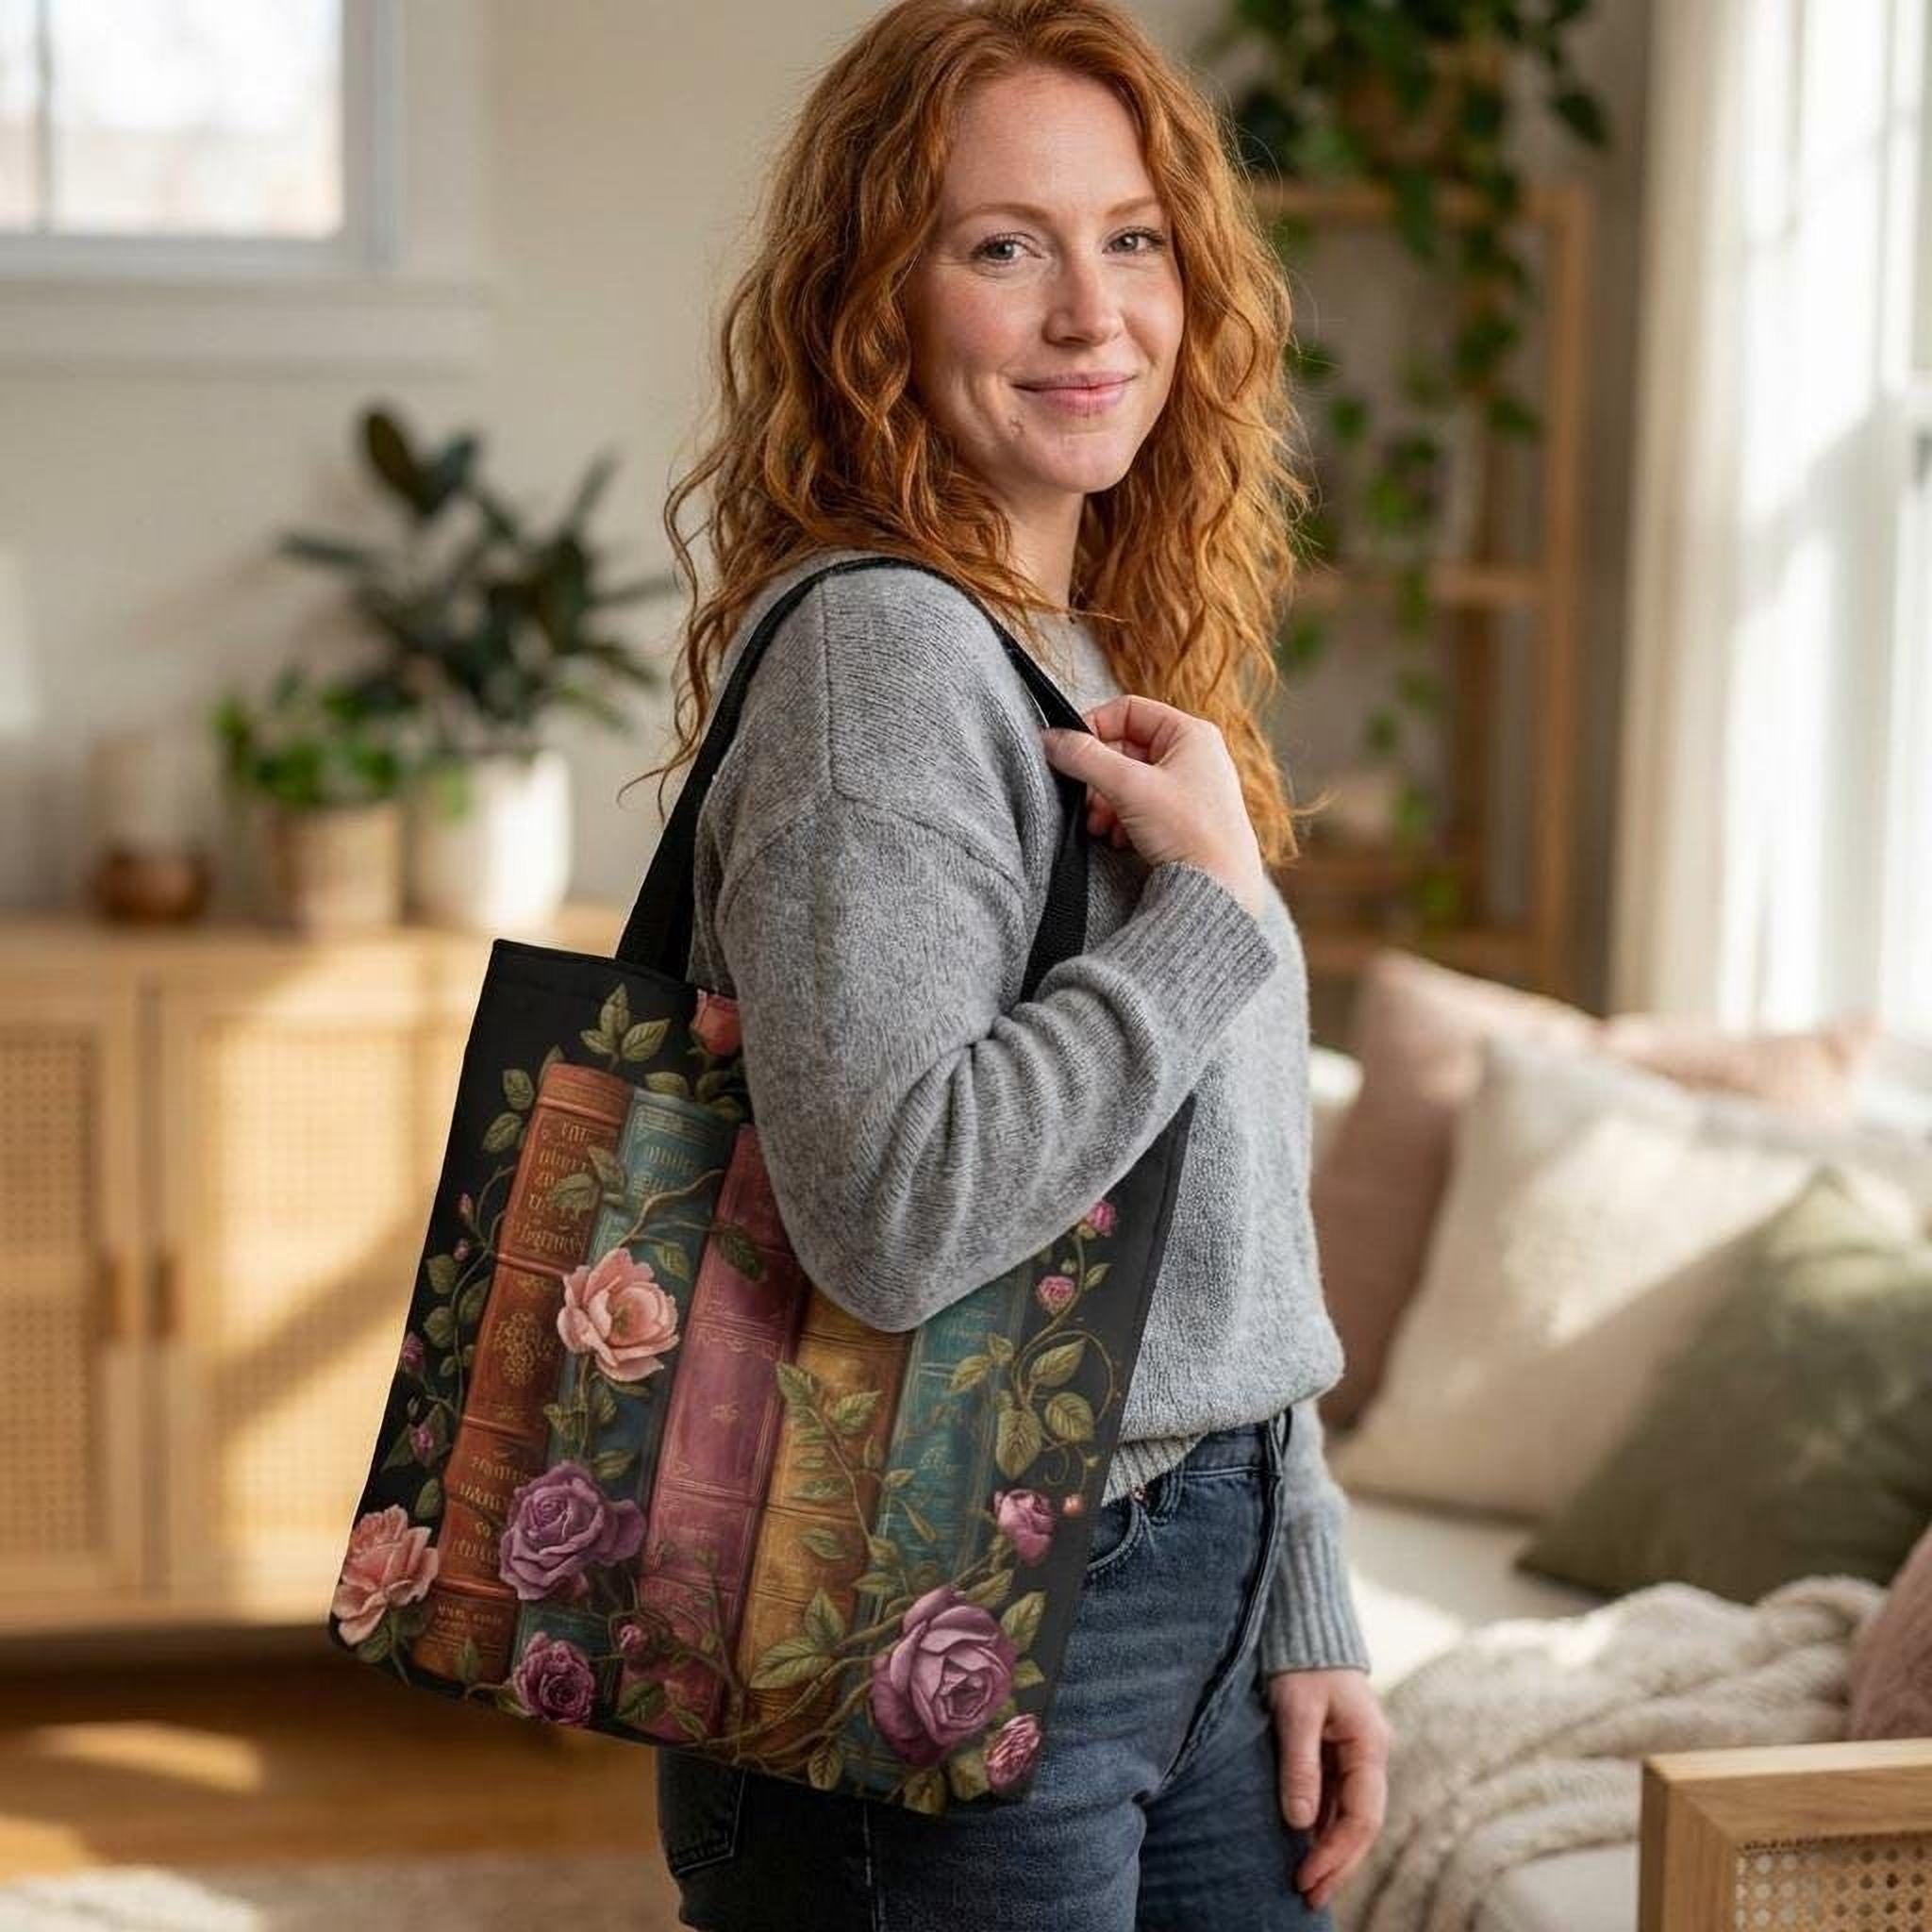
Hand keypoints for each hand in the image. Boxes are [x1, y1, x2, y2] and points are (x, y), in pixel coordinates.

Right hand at [1039, 694, 1271, 918]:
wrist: (1220, 889)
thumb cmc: (1190, 832)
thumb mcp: (1129, 787)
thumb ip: (1085, 758)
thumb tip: (1052, 739)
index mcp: (1190, 734)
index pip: (1128, 710)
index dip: (1093, 727)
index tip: (1070, 751)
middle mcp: (1194, 755)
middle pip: (1125, 748)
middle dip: (1098, 776)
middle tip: (1083, 799)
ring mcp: (1191, 786)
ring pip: (1130, 780)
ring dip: (1106, 801)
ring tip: (1100, 826)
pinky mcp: (1186, 816)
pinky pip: (1142, 805)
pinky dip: (1122, 818)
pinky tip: (1118, 838)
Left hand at [1266, 1665, 1389, 1912]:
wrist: (1306, 1623)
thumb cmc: (1301, 1662)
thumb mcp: (1296, 1711)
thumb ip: (1300, 1766)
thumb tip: (1300, 1824)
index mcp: (1371, 1746)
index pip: (1361, 1818)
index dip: (1336, 1855)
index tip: (1307, 1878)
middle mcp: (1371, 1755)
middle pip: (1361, 1824)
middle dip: (1337, 1864)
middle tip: (1307, 1896)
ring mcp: (1358, 1754)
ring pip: (1350, 1815)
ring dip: (1331, 1849)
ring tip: (1306, 1883)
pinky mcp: (1340, 1750)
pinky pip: (1337, 1798)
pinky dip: (1324, 1826)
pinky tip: (1306, 1846)